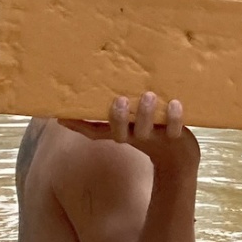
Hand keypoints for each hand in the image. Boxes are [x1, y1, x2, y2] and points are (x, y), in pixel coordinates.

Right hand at [59, 92, 191, 167]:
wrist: (180, 156)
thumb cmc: (151, 130)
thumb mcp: (133, 120)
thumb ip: (123, 107)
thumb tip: (106, 84)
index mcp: (120, 132)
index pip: (95, 132)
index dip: (78, 126)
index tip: (61, 116)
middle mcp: (133, 136)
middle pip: (119, 133)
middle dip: (118, 117)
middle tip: (120, 100)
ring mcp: (153, 139)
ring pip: (145, 130)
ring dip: (145, 114)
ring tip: (148, 95)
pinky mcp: (174, 138)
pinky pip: (173, 129)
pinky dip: (174, 118)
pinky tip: (174, 104)